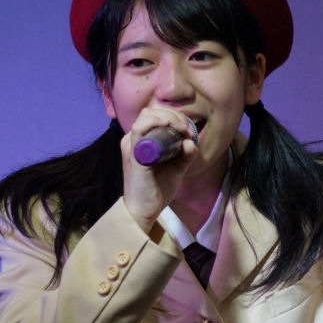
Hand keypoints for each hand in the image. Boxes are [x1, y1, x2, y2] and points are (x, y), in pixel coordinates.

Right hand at [121, 107, 198, 232]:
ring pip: (146, 116)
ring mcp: (131, 146)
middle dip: (174, 115)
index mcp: (141, 140)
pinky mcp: (134, 154)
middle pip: (151, 111)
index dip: (174, 115)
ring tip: (182, 129)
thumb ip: (185, 155)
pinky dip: (157, 123)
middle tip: (188, 129)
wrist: (145, 210)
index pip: (155, 115)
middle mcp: (133, 139)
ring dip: (168, 117)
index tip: (189, 129)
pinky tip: (171, 127)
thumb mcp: (176, 168)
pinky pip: (141, 129)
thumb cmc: (157, 189)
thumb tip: (191, 142)